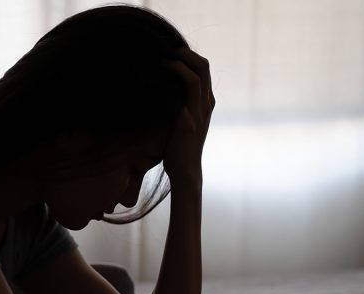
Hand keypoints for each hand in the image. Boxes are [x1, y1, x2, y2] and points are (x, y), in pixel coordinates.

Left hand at [162, 48, 215, 188]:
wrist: (185, 170)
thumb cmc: (180, 147)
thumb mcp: (183, 121)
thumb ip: (180, 104)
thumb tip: (164, 89)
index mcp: (206, 103)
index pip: (204, 69)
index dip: (189, 57)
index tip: (171, 55)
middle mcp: (206, 105)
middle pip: (203, 66)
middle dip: (185, 54)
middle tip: (167, 52)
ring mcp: (198, 113)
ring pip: (195, 76)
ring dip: (178, 64)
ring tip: (162, 62)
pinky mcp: (187, 122)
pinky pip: (181, 95)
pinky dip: (171, 83)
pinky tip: (156, 80)